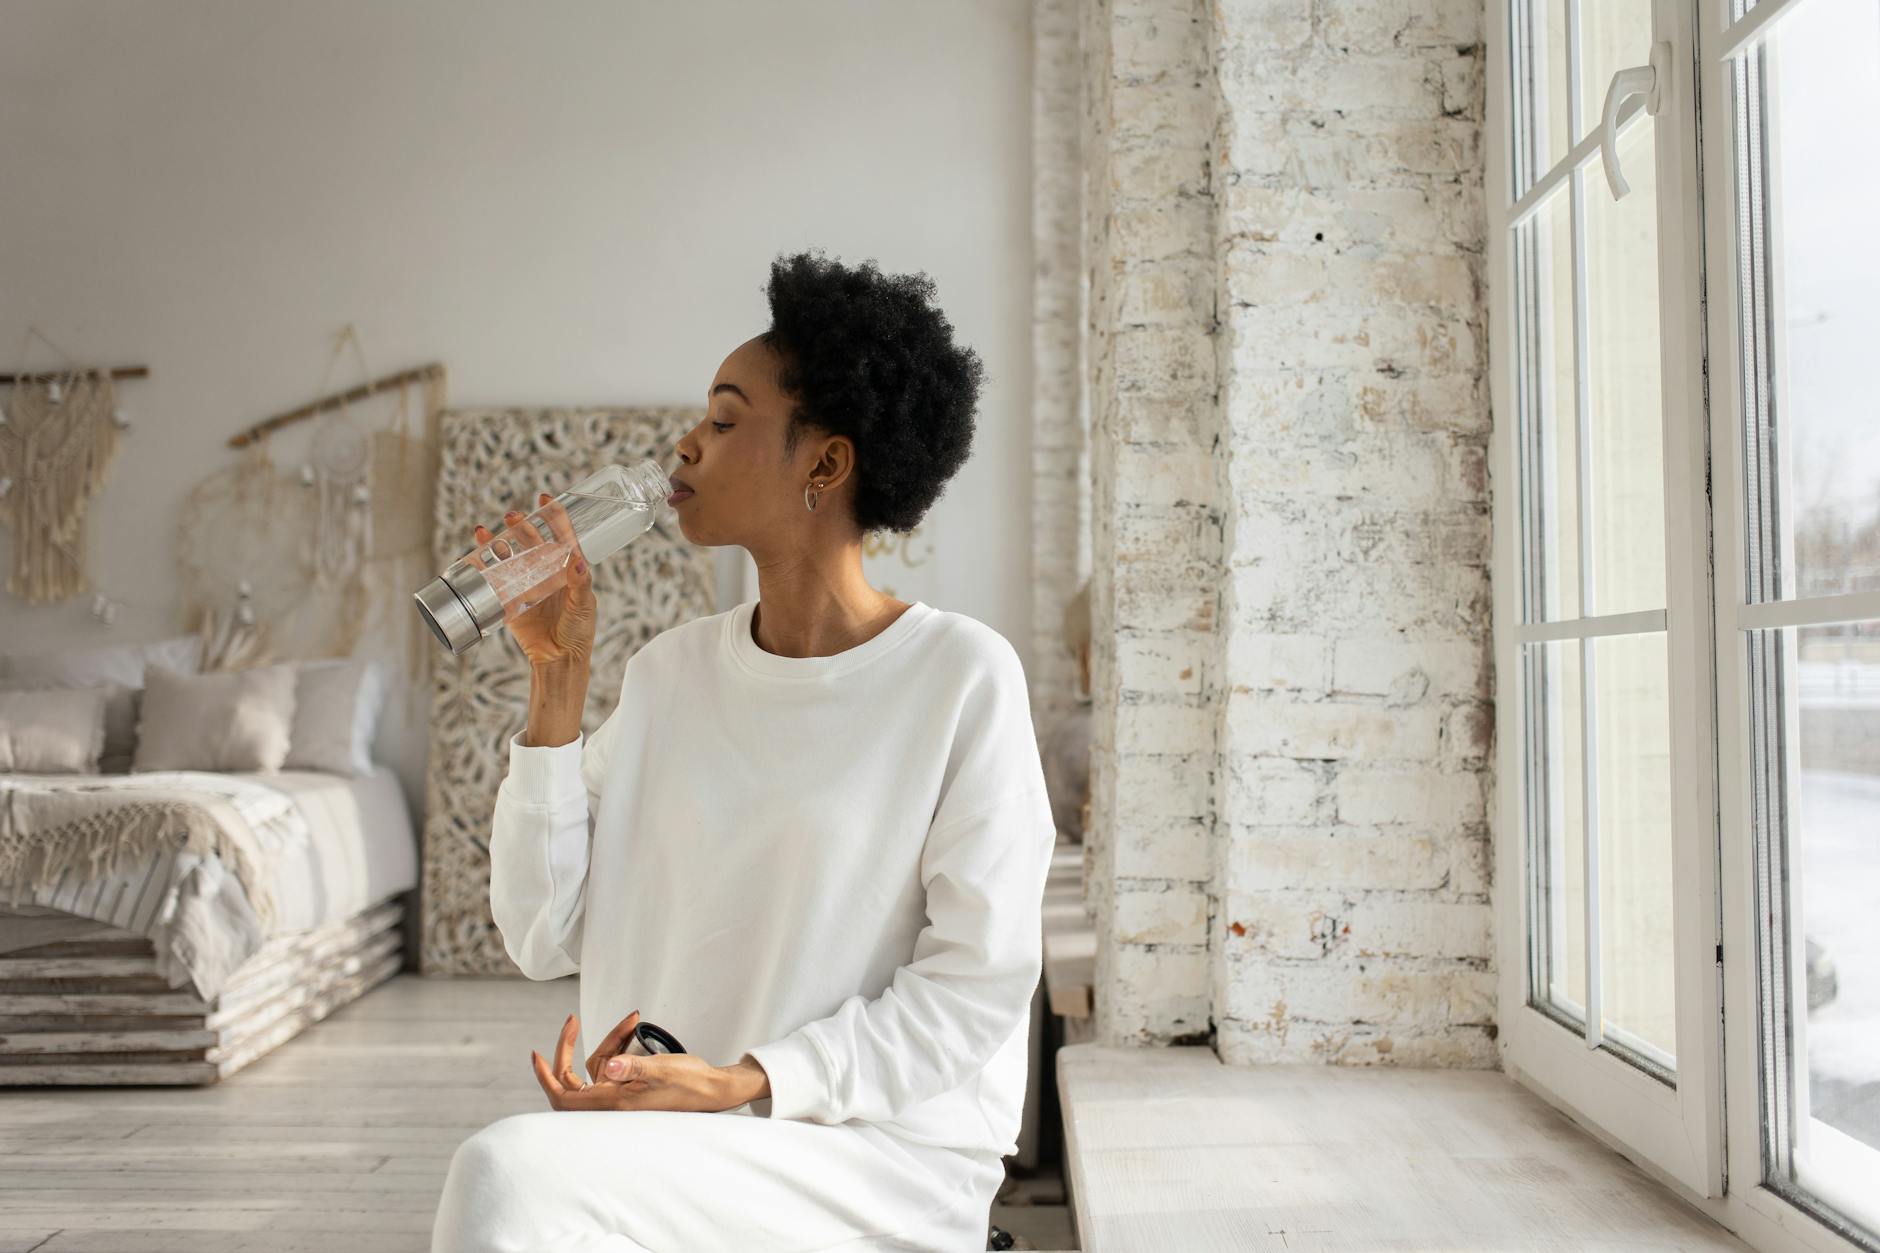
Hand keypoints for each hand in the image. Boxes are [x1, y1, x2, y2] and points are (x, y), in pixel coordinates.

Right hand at [469, 492, 595, 667]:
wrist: (558, 660)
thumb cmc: (577, 633)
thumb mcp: (583, 606)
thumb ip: (580, 584)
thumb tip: (579, 561)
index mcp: (568, 570)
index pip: (562, 537)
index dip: (554, 516)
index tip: (545, 498)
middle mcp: (545, 574)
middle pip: (531, 542)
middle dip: (520, 527)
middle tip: (511, 516)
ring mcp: (526, 586)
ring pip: (509, 557)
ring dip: (497, 543)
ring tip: (483, 533)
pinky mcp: (509, 602)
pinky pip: (493, 582)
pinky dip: (481, 569)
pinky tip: (472, 558)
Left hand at [531, 1011, 750, 1112]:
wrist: (713, 1090)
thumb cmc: (690, 1084)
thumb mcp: (662, 1070)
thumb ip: (633, 1067)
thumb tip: (609, 1066)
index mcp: (613, 1104)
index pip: (564, 1096)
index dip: (545, 1078)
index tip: (536, 1054)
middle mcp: (612, 1102)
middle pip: (572, 1079)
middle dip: (569, 1049)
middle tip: (572, 1021)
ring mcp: (620, 1095)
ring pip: (596, 1065)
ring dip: (609, 1039)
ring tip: (633, 1021)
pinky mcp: (630, 1088)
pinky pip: (612, 1064)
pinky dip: (618, 1044)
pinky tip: (634, 1028)